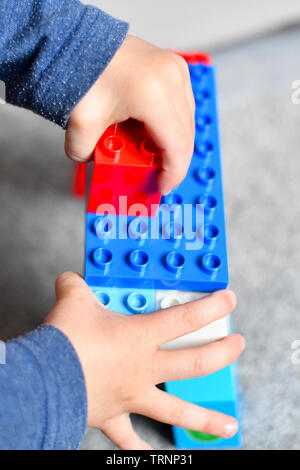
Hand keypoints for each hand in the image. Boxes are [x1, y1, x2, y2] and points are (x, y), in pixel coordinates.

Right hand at [45, 272, 244, 449]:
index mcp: (140, 337)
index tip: (229, 300)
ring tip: (228, 426)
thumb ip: (75, 287)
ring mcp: (131, 395)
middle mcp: (143, 368)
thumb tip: (69, 279)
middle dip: (222, 353)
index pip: (186, 318)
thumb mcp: (73, 301)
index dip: (212, 307)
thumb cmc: (66, 342)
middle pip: (194, 363)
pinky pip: (129, 440)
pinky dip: (141, 451)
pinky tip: (154, 458)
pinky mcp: (112, 416)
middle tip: (237, 345)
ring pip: (175, 410)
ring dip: (204, 419)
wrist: (45, 379)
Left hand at [65, 35, 194, 194]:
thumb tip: (98, 165)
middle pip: (185, 136)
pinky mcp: (173, 67)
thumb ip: (88, 155)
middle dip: (172, 161)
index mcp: (153, 95)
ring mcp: (175, 70)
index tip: (162, 186)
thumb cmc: (81, 72)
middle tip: (156, 176)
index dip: (173, 174)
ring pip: (187, 121)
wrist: (78, 42)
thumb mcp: (80, 124)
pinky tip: (154, 134)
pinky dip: (171, 124)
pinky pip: (183, 105)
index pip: (177, 146)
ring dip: (173, 143)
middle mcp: (171, 79)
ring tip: (152, 156)